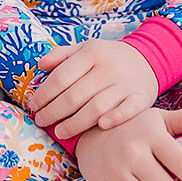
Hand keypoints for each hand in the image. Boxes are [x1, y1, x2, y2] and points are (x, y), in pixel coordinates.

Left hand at [26, 39, 159, 143]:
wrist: (148, 58)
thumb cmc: (108, 57)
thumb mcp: (85, 48)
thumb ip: (61, 55)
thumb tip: (40, 65)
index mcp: (92, 53)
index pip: (61, 77)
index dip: (43, 94)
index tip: (33, 106)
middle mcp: (108, 68)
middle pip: (74, 96)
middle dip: (53, 112)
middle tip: (41, 121)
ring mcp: (125, 84)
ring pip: (96, 107)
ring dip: (74, 123)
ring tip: (59, 132)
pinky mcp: (141, 98)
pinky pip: (127, 110)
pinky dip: (114, 118)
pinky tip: (100, 127)